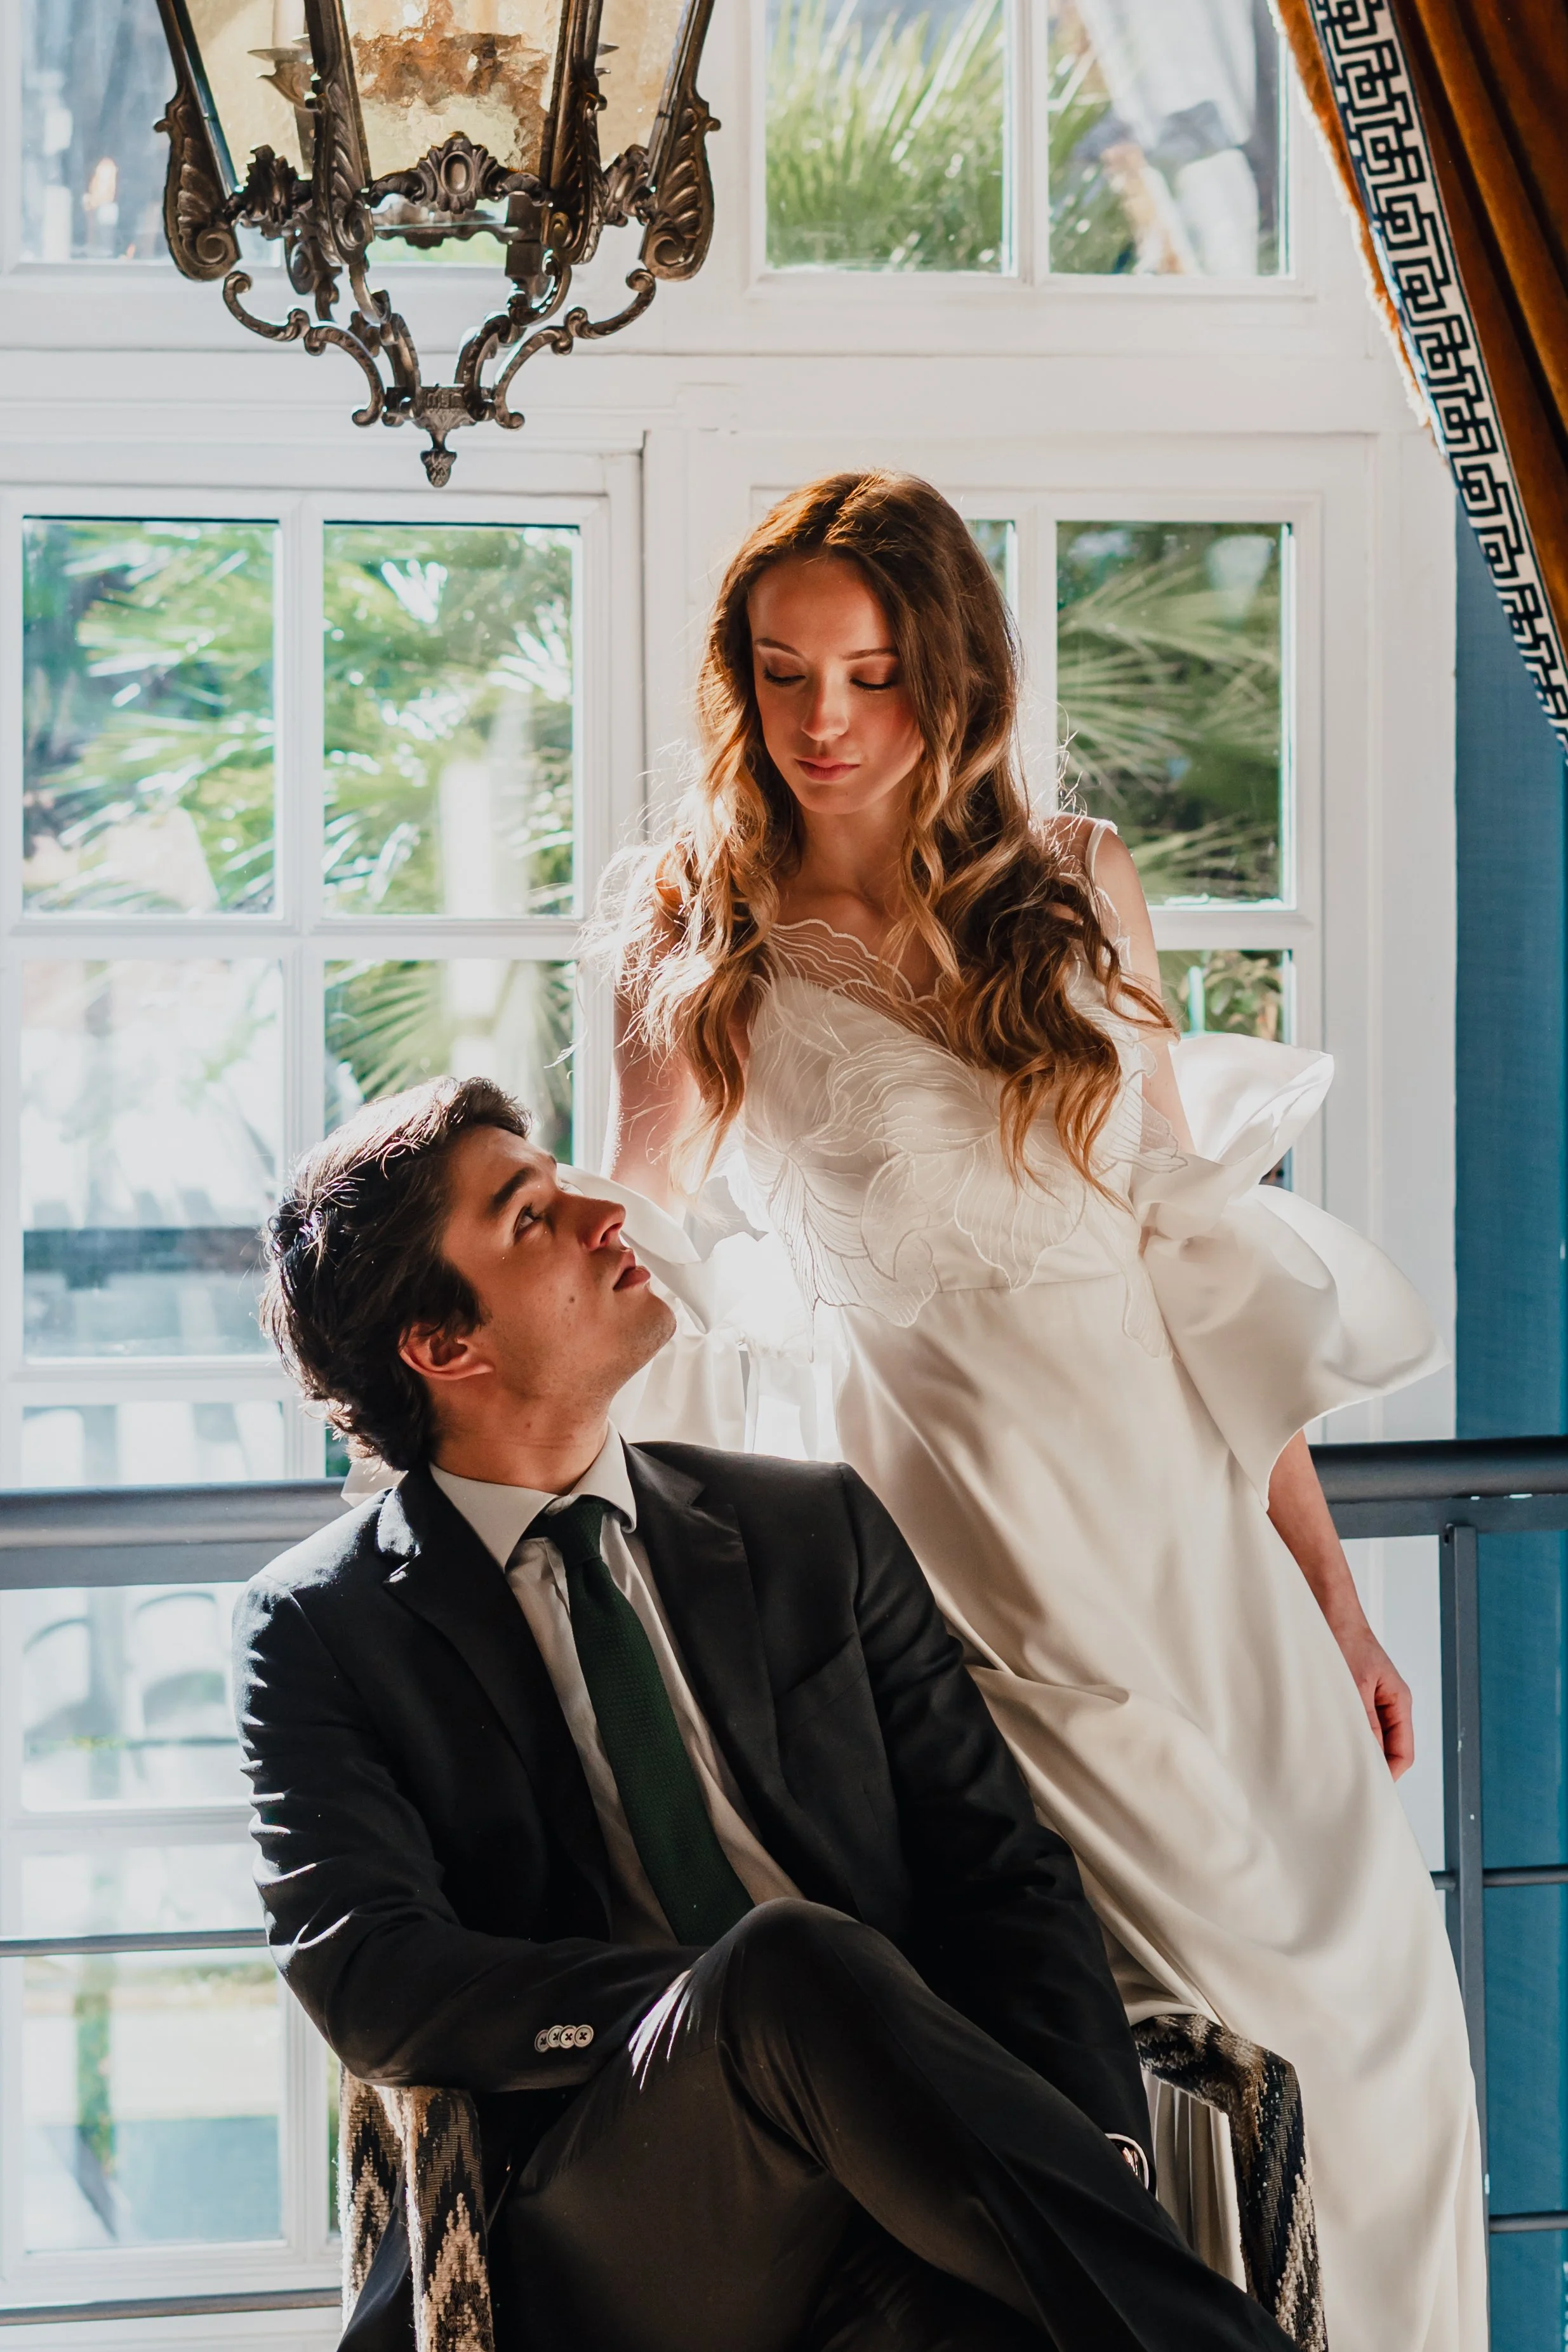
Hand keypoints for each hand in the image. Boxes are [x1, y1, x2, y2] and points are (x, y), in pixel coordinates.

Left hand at [1331, 1618, 1414, 1778]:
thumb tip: (1370, 1760)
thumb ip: (1365, 1722)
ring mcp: (1367, 1699)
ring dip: (1353, 1751)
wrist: (1324, 1606)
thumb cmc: (1342, 1636)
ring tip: (1332, 1766)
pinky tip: (1323, 1743)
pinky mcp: (1348, 1694)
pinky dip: (1340, 1736)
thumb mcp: (1355, 1684)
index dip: (1388, 1775)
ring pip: (1367, 1738)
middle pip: (1387, 1749)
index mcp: (1398, 1701)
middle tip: (1344, 1784)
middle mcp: (1386, 1703)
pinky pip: (1350, 1724)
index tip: (1368, 1791)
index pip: (1403, 1753)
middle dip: (1370, 1767)